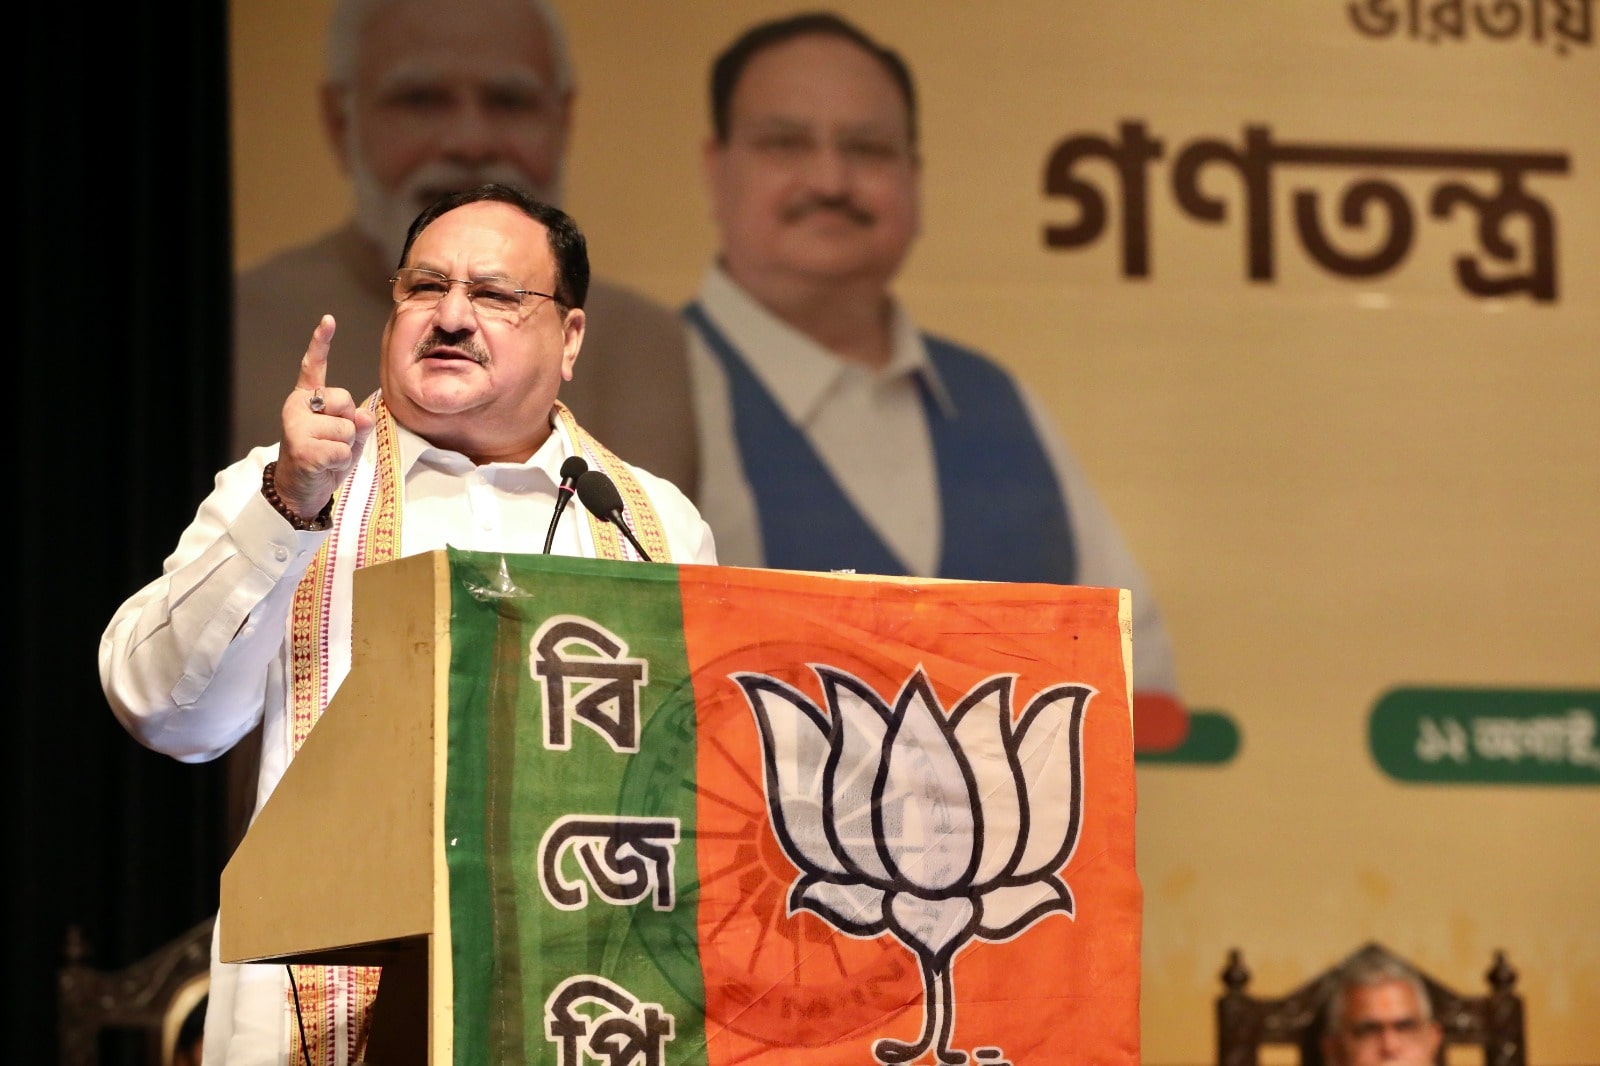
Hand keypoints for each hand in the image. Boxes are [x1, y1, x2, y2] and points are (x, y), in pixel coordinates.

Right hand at [273, 315, 375, 518]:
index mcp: (307, 398)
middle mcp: (297, 406)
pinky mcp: (302, 448)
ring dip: (346, 448)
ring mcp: (296, 426)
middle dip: (350, 425)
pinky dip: (341, 462)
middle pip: (346, 401)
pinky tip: (324, 466)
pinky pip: (342, 450)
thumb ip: (359, 422)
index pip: (314, 367)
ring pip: (347, 429)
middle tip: (332, 442)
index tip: (328, 320)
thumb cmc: (325, 460)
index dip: (321, 343)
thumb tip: (363, 415)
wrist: (301, 490)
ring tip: (327, 456)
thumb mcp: (349, 439)